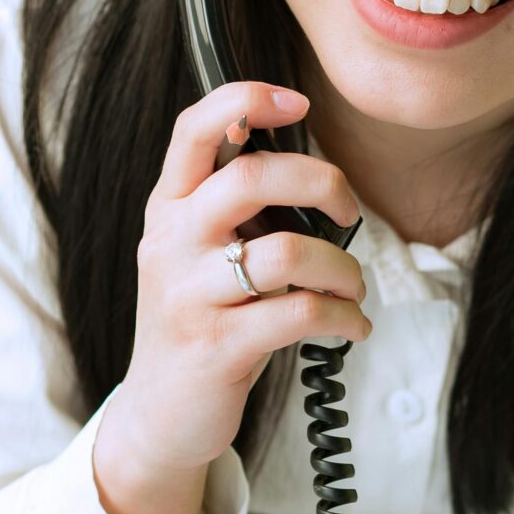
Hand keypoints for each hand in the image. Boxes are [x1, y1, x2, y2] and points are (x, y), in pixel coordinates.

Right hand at [101, 82, 369, 480]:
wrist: (160, 414)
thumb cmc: (197, 320)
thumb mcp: (195, 252)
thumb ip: (231, 207)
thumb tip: (311, 168)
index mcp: (168, 208)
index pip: (194, 130)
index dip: (245, 99)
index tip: (297, 101)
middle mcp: (171, 243)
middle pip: (249, 178)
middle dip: (321, 182)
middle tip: (347, 210)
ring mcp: (190, 296)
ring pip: (286, 252)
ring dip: (342, 268)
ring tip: (352, 286)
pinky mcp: (217, 348)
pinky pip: (299, 315)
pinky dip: (344, 318)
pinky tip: (353, 326)